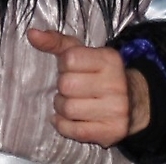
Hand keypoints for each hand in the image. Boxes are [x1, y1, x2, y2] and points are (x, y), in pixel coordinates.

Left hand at [26, 28, 148, 146]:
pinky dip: (63, 125)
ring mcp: (116, 109)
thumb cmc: (99, 74)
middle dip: (62, 88)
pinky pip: (74, 131)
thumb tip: (31, 33)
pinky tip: (67, 119)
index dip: (64, 65)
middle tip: (70, 88)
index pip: (70, 58)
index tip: (71, 69)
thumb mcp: (83, 53)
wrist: (134, 102)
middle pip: (66, 85)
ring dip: (61, 107)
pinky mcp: (111, 131)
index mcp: (109, 59)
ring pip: (68, 109)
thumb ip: (56, 42)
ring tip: (70, 103)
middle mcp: (115, 83)